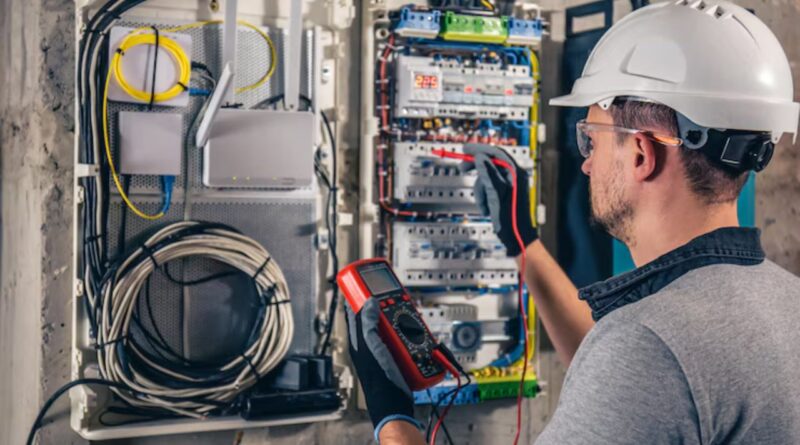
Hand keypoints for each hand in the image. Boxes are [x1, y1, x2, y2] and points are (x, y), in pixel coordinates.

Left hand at [345, 298, 421, 438]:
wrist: (394, 403)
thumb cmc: (379, 379)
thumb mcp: (371, 346)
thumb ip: (367, 324)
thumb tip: (369, 302)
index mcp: (358, 340)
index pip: (354, 312)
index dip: (358, 296)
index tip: (365, 283)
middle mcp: (369, 343)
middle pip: (376, 317)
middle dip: (385, 307)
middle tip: (394, 298)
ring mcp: (383, 349)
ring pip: (392, 326)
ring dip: (400, 320)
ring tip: (407, 317)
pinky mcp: (396, 356)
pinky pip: (403, 339)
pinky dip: (410, 334)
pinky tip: (416, 334)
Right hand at [462, 143, 537, 256]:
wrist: (516, 237)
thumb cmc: (511, 219)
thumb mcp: (496, 194)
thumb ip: (488, 174)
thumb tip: (480, 158)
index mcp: (515, 173)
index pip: (496, 153)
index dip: (479, 149)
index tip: (465, 149)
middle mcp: (513, 176)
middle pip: (490, 163)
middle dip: (476, 169)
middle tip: (463, 168)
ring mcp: (509, 185)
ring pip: (486, 178)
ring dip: (480, 191)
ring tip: (484, 204)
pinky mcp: (504, 193)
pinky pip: (488, 188)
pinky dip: (484, 197)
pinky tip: (487, 208)